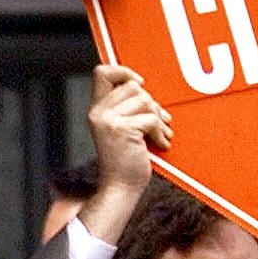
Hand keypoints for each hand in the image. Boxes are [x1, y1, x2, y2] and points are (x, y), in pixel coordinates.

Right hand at [82, 64, 172, 241]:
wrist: (120, 187)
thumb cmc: (124, 161)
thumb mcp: (121, 128)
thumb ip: (127, 107)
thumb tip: (144, 89)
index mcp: (96, 110)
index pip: (103, 72)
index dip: (123, 71)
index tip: (138, 83)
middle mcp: (98, 112)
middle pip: (133, 86)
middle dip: (150, 103)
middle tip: (155, 121)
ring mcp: (107, 120)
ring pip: (145, 101)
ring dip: (158, 119)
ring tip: (157, 134)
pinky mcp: (121, 129)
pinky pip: (151, 119)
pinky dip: (160, 133)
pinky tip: (159, 144)